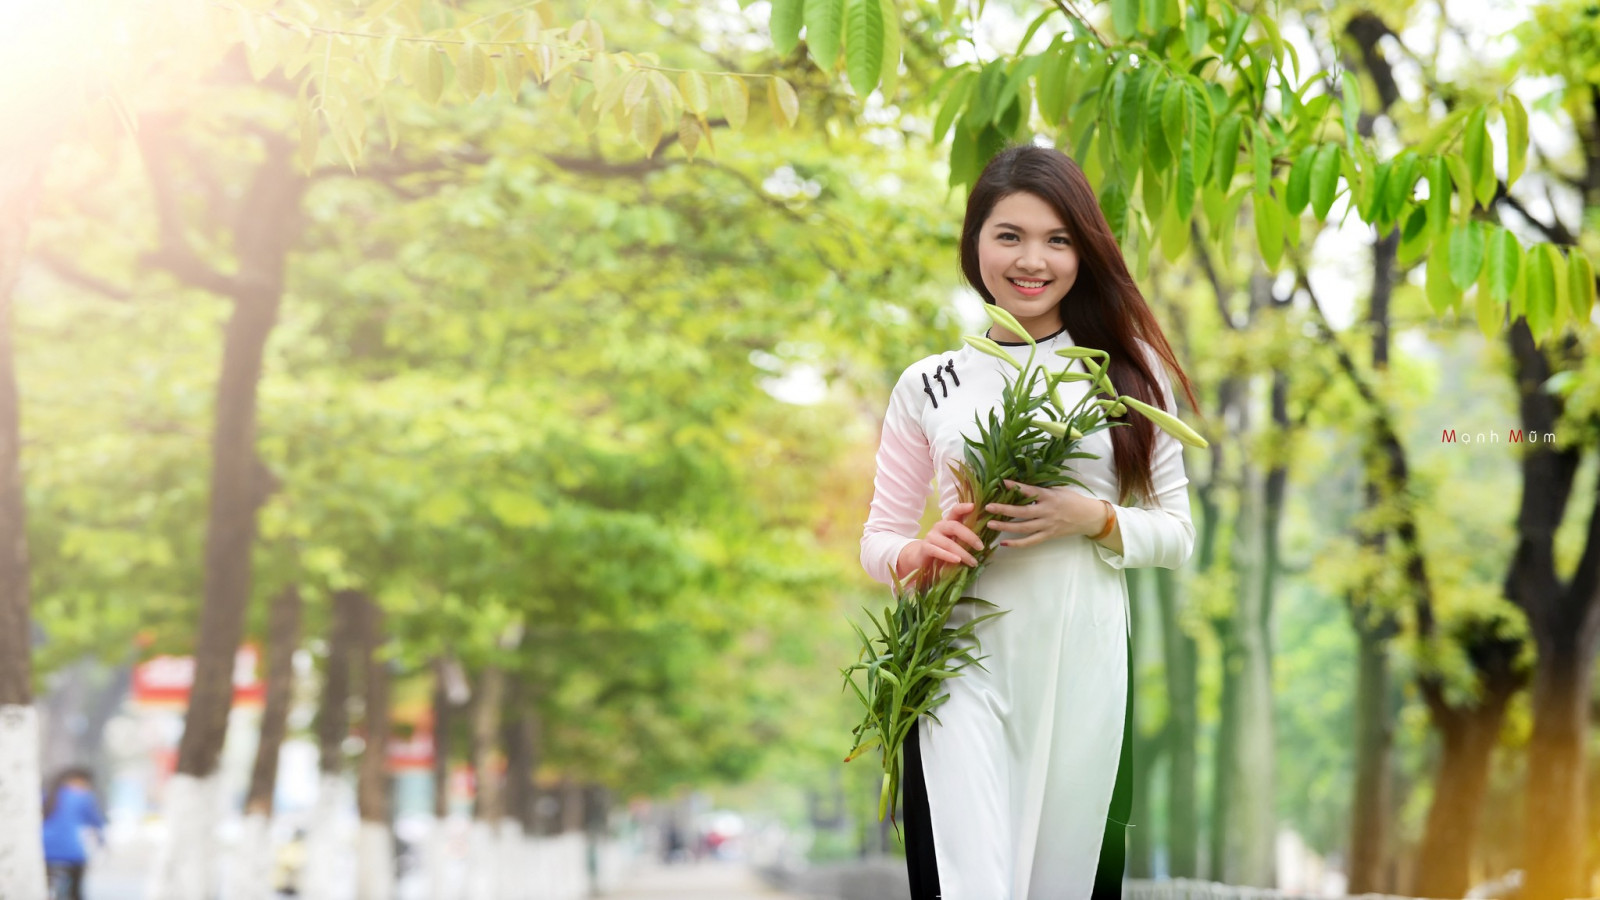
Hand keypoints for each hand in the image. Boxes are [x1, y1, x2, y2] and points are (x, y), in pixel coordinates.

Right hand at [896, 502, 984, 577]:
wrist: (920, 558)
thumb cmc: (941, 549)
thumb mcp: (953, 541)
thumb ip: (964, 538)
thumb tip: (983, 542)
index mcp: (948, 522)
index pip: (955, 511)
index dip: (963, 508)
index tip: (973, 506)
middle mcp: (939, 526)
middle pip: (955, 526)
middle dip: (970, 536)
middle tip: (981, 547)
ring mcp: (931, 537)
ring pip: (948, 543)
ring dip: (963, 553)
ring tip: (973, 562)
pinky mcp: (925, 548)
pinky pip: (938, 551)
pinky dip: (949, 556)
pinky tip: (957, 561)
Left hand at [984, 479, 1107, 547]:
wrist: (1088, 517)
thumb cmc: (1072, 500)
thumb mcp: (1058, 490)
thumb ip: (1041, 490)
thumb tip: (1020, 486)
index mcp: (1049, 496)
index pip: (1030, 491)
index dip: (1016, 487)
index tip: (1001, 483)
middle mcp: (1047, 511)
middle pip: (1022, 512)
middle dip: (1004, 509)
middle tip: (988, 507)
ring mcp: (1047, 525)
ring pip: (1023, 528)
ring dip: (1005, 526)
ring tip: (990, 524)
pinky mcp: (1048, 535)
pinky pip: (1030, 541)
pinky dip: (1017, 543)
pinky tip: (1004, 543)